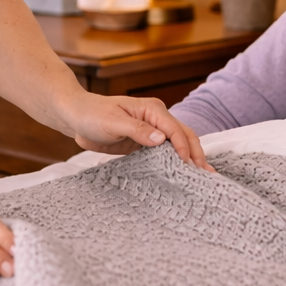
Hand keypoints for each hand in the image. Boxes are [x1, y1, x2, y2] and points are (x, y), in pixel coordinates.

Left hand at [61, 92, 214, 172]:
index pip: (174, 129)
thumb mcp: (113, 122)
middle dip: (196, 154)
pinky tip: (184, 173)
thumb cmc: (93, 115)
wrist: (76, 116)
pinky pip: (165, 152)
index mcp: (152, 109)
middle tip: (208, 175)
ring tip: (204, 176)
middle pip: (184, 135)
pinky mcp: (145, 142)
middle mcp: (157, 118)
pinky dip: (177, 162)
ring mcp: (152, 130)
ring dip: (191, 158)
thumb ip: (137, 130)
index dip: (183, 147)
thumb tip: (162, 139)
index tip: (187, 164)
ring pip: (178, 144)